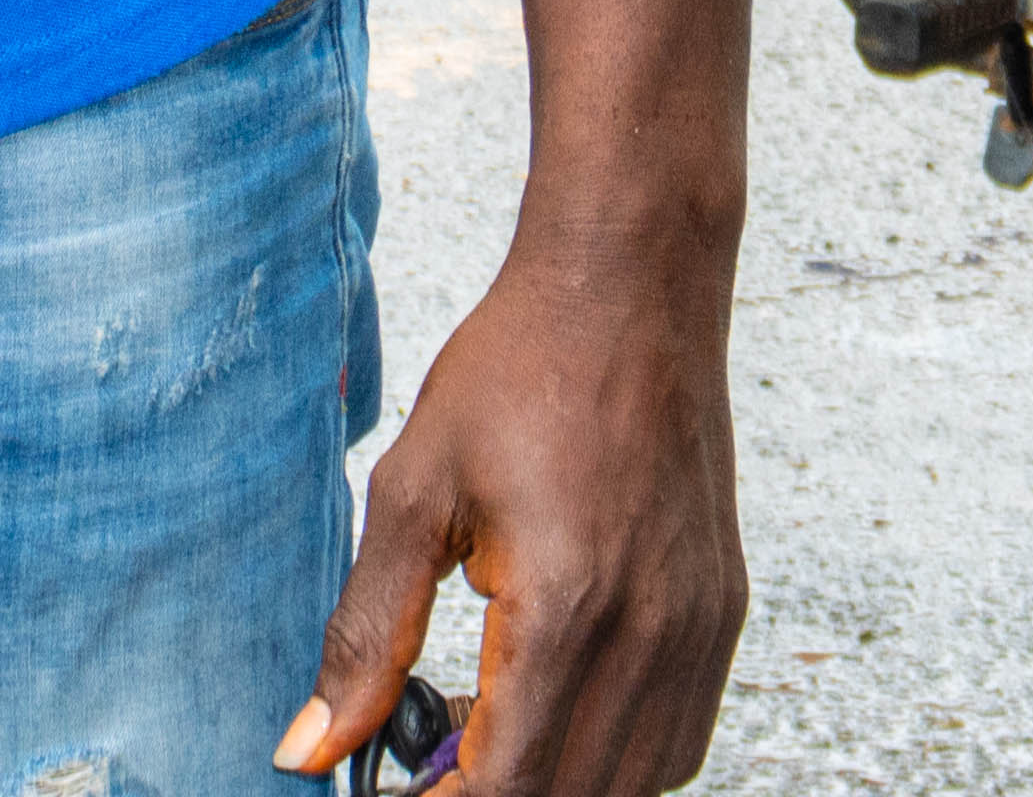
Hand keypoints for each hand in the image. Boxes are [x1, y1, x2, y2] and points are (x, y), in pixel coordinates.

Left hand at [286, 221, 743, 790]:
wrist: (630, 287)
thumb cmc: (517, 370)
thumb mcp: (413, 493)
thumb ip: (363, 636)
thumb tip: (311, 750)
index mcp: (564, 605)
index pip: (512, 786)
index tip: (399, 794)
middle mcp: (648, 630)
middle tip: (430, 765)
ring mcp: (697, 625)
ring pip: (636, 784)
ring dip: (560, 783)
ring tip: (488, 737)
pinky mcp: (722, 610)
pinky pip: (679, 738)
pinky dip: (619, 757)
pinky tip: (559, 708)